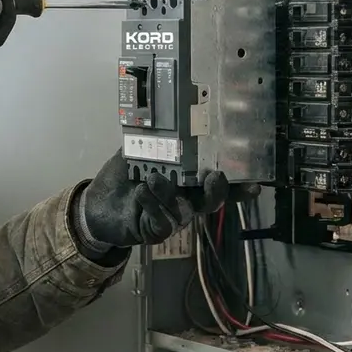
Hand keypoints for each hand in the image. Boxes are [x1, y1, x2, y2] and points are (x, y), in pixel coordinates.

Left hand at [72, 150, 260, 253]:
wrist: (96, 205)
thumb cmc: (122, 177)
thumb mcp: (136, 152)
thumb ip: (152, 141)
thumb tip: (166, 120)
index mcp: (185, 182)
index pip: (214, 183)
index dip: (237, 187)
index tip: (254, 185)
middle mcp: (184, 201)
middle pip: (210, 202)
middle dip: (217, 191)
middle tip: (216, 177)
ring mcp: (171, 218)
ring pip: (184, 211)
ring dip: (170, 193)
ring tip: (155, 178)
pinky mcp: (154, 231)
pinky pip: (162, 223)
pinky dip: (153, 206)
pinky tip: (142, 193)